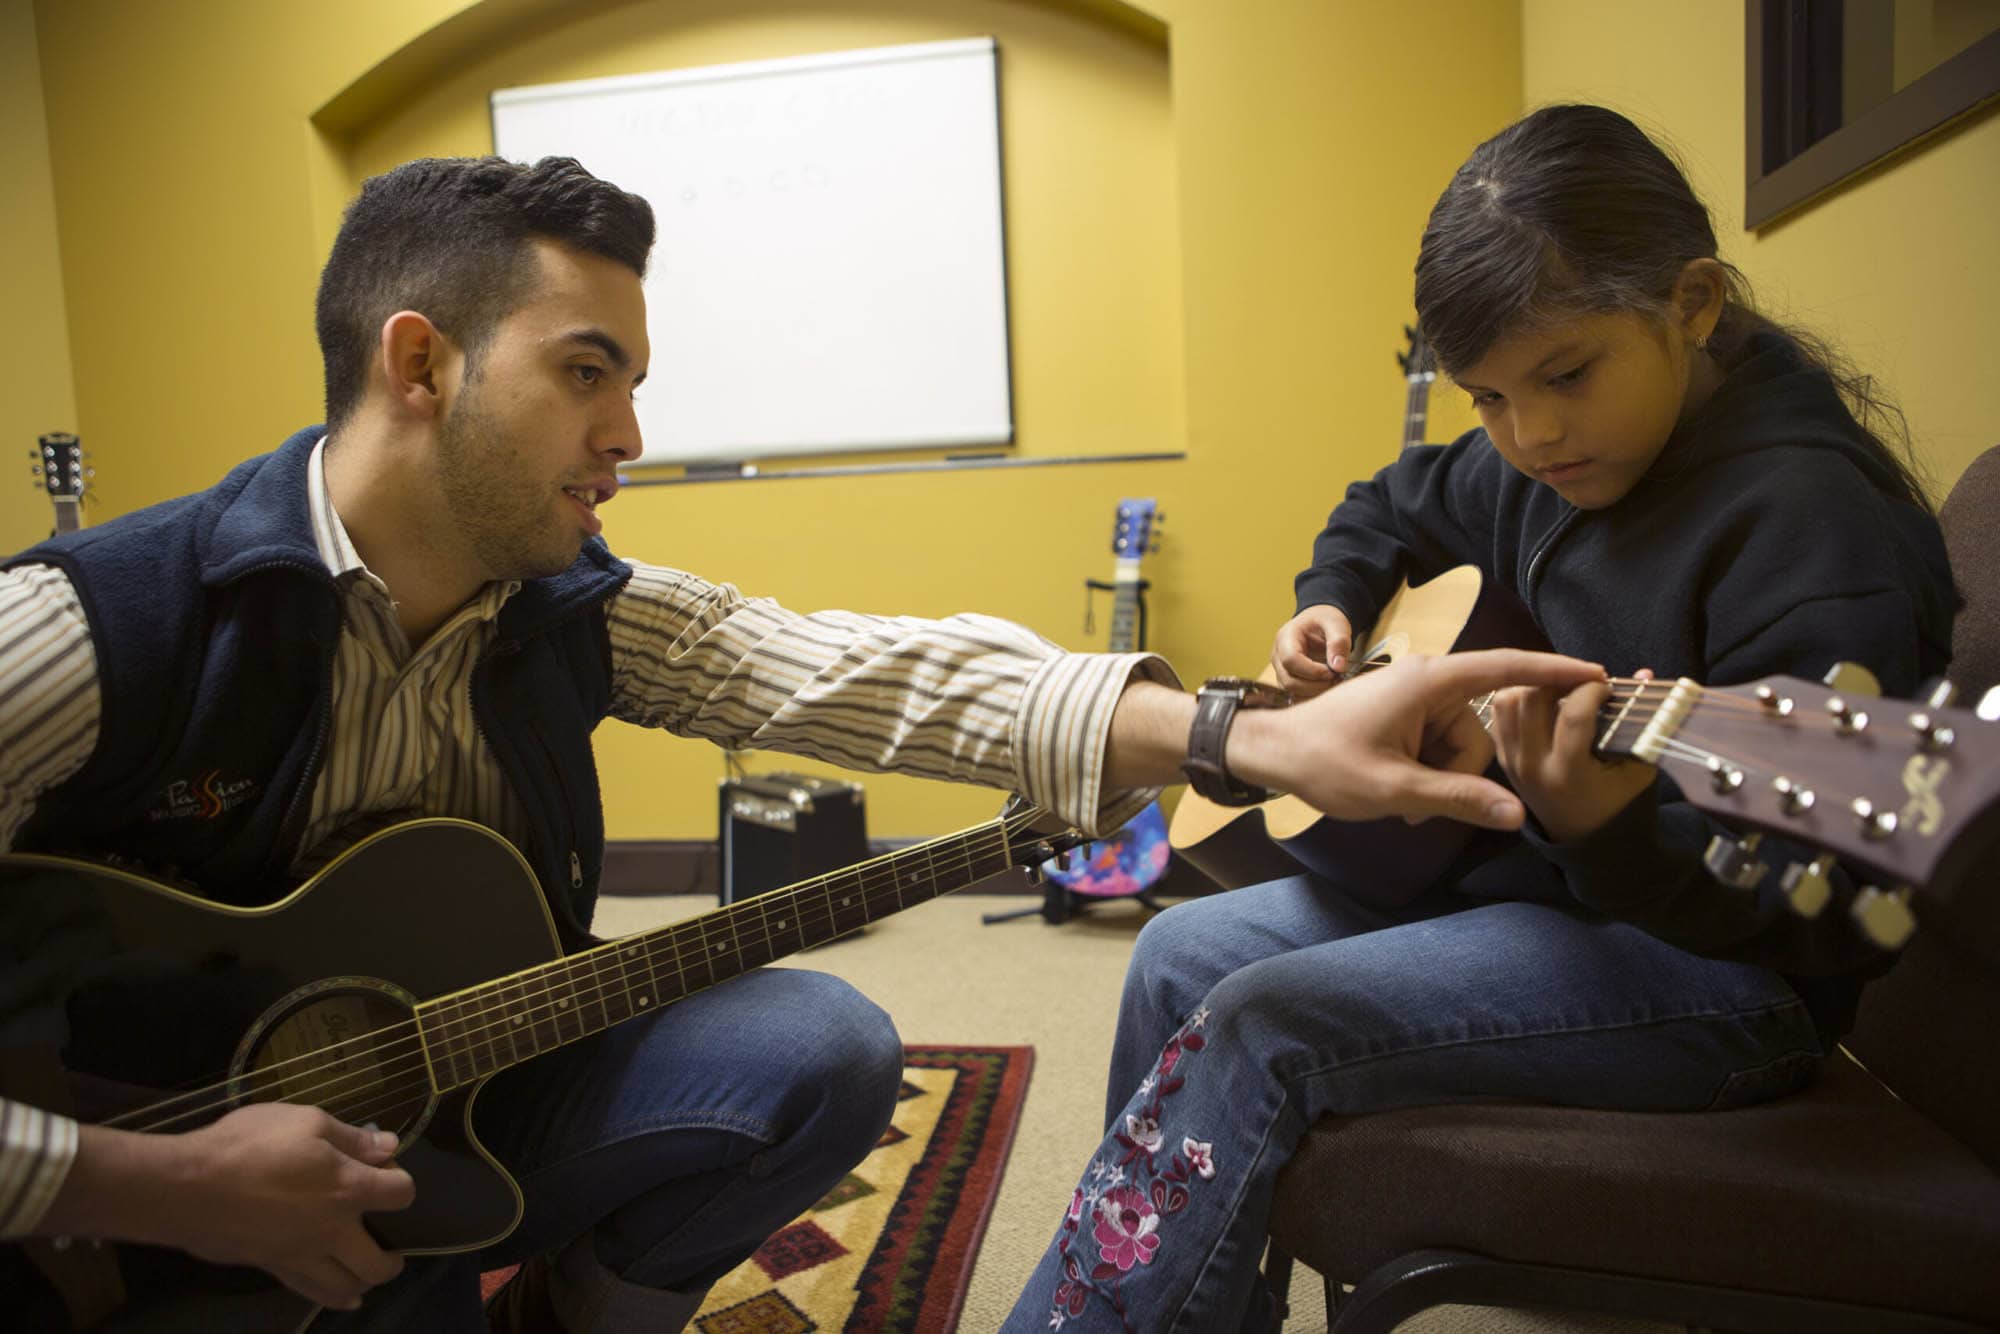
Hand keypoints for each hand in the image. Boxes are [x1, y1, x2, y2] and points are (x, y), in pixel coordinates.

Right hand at [58, 1104, 414, 1311]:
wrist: (186, 1187)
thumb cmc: (248, 1145)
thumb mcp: (306, 1121)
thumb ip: (352, 1137)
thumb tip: (389, 1145)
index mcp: (348, 1189)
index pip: (401, 1195)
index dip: (401, 1182)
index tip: (388, 1172)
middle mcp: (331, 1231)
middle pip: (378, 1263)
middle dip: (392, 1259)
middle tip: (391, 1248)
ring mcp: (300, 1256)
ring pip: (344, 1288)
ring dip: (363, 1283)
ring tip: (367, 1272)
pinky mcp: (270, 1268)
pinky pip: (309, 1292)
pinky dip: (331, 1297)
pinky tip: (339, 1297)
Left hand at [1229, 649, 1606, 829]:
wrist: (1271, 752)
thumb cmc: (1323, 762)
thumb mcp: (1394, 789)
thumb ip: (1458, 799)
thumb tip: (1517, 815)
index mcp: (1428, 682)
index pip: (1505, 669)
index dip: (1553, 672)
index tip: (1595, 674)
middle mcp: (1427, 680)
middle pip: (1479, 731)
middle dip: (1458, 775)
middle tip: (1416, 807)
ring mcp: (1415, 697)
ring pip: (1460, 746)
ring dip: (1438, 780)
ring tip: (1400, 802)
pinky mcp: (1405, 713)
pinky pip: (1438, 746)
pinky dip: (1426, 773)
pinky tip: (1398, 792)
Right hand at [1271, 605, 1353, 699]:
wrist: (1319, 622)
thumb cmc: (1325, 620)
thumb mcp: (1336, 624)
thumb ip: (1338, 643)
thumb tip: (1338, 667)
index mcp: (1286, 637)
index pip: (1290, 660)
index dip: (1312, 671)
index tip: (1333, 671)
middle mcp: (1278, 655)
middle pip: (1289, 681)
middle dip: (1315, 686)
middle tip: (1337, 679)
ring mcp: (1280, 670)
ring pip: (1291, 692)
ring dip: (1314, 693)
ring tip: (1333, 683)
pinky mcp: (1287, 680)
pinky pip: (1296, 696)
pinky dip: (1312, 696)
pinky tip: (1326, 687)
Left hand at [1489, 671, 1656, 841]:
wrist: (1582, 839)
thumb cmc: (1619, 804)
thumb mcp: (1639, 769)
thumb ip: (1641, 723)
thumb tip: (1644, 672)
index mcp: (1568, 774)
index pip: (1573, 714)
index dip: (1593, 688)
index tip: (1609, 684)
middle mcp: (1532, 767)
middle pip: (1532, 699)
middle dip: (1560, 676)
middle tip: (1584, 678)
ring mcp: (1513, 762)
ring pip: (1509, 700)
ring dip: (1536, 684)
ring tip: (1566, 685)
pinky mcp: (1504, 757)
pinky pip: (1501, 712)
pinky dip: (1519, 696)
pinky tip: (1547, 699)